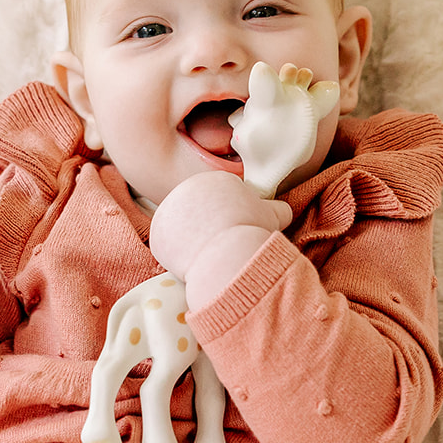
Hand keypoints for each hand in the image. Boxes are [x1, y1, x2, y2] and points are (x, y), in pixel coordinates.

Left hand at [149, 170, 291, 281]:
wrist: (224, 251)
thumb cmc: (250, 230)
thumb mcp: (271, 216)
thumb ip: (276, 210)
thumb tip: (284, 211)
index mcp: (215, 180)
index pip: (221, 200)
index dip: (231, 219)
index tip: (235, 232)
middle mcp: (187, 188)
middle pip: (199, 212)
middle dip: (209, 227)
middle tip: (222, 244)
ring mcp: (169, 209)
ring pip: (183, 228)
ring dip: (193, 240)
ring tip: (208, 253)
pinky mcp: (157, 231)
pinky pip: (169, 245)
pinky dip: (178, 255)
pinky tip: (191, 261)